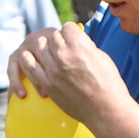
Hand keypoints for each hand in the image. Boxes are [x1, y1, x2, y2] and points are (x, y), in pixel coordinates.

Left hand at [7, 22, 129, 129]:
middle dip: (58, 40)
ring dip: (45, 48)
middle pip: (53, 36)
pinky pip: (31, 66)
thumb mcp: (102, 57)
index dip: (71, 32)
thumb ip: (86, 46)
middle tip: (63, 47)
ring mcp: (53, 70)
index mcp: (79, 45)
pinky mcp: (48, 84)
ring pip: (40, 48)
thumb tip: (77, 40)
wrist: (105, 110)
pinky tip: (30, 57)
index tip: (72, 38)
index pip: (67, 27)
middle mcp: (64, 55)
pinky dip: (30, 60)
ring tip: (49, 52)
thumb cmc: (108, 84)